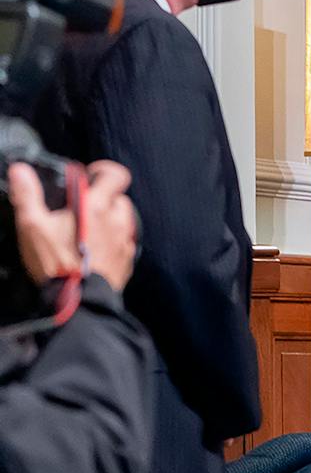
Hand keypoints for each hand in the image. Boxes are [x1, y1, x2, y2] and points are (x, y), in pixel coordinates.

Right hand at [10, 160, 138, 290]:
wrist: (79, 302)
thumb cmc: (57, 262)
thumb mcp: (32, 226)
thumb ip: (27, 195)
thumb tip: (20, 170)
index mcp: (97, 206)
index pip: (116, 175)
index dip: (105, 171)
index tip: (89, 177)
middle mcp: (118, 221)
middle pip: (119, 198)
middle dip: (103, 199)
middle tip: (81, 208)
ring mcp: (126, 242)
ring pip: (124, 221)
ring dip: (109, 220)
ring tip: (86, 230)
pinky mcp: (128, 261)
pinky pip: (125, 243)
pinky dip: (113, 241)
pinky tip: (94, 250)